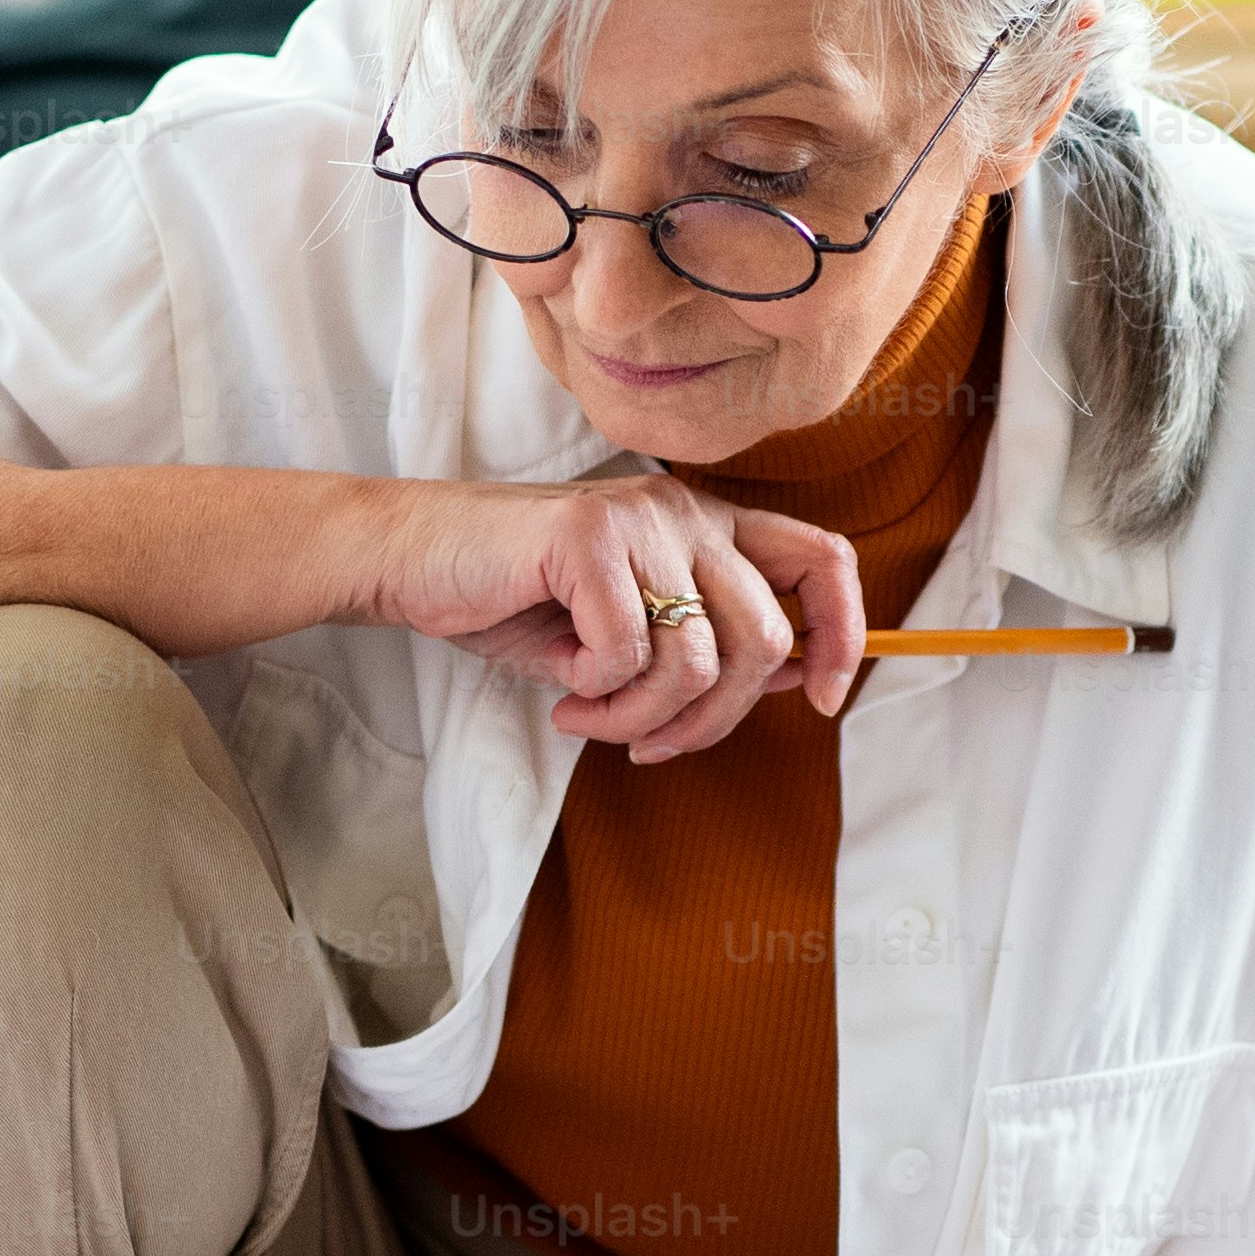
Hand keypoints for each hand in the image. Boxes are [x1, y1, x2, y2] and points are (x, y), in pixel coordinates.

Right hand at [358, 469, 864, 763]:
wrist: (412, 560)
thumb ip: (702, 645)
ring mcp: (641, 517)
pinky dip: (597, 692)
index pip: (822, 559)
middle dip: (711, 719)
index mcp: (706, 526)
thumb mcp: (625, 633)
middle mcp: (686, 511)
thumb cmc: (514, 599)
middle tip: (646, 744)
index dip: (843, 636)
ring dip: (643, 717)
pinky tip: (561, 684)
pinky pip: (630, 650)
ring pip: (700, 658)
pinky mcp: (590, 536)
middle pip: (766, 638)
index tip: (818, 701)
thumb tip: (785, 681)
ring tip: (590, 717)